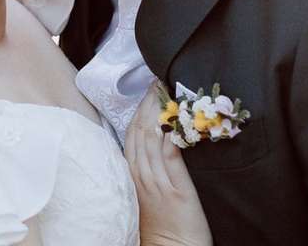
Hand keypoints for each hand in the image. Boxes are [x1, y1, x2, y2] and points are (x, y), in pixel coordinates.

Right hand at [125, 86, 211, 245]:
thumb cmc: (162, 225)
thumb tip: (155, 141)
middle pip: (140, 132)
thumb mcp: (146, 193)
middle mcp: (141, 176)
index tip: (147, 92)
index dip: (139, 111)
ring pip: (152, 139)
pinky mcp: (176, 190)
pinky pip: (169, 157)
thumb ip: (147, 169)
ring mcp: (157, 182)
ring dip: (159, 113)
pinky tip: (173, 121)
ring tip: (166, 92)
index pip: (131, 135)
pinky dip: (170, 136)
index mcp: (132, 175)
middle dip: (148, 105)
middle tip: (157, 83)